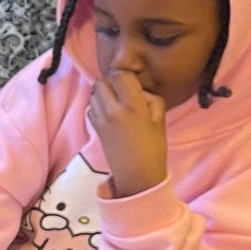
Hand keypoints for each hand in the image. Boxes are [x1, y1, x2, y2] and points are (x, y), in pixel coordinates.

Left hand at [88, 71, 167, 199]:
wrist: (137, 173)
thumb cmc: (153, 146)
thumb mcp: (159, 118)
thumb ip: (150, 98)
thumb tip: (138, 91)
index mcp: (132, 105)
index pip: (120, 75)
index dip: (127, 76)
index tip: (134, 84)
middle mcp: (112, 109)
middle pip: (102, 81)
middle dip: (112, 83)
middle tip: (124, 92)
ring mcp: (100, 118)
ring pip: (94, 93)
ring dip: (104, 93)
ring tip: (116, 102)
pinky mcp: (94, 127)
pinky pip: (91, 106)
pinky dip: (98, 105)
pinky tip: (110, 113)